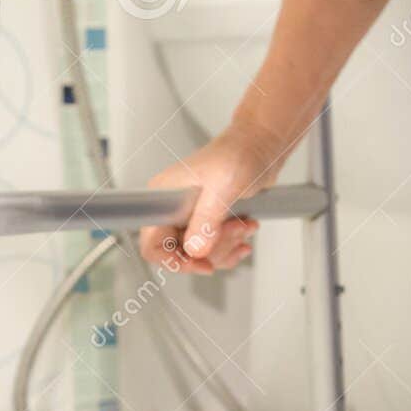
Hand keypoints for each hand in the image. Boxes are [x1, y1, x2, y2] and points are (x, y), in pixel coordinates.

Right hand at [138, 124, 280, 275]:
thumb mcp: (222, 188)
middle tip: (234, 231)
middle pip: (180, 252)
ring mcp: (189, 216)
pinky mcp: (206, 220)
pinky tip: (243, 231)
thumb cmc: (238, 155)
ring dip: (226, 246)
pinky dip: (231, 246)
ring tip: (243, 226)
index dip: (173, 259)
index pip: (151, 243)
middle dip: (212, 250)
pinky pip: (212, 248)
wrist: (258, 147)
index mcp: (163, 197)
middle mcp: (172, 208)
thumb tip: (195, 250)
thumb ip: (206, 220)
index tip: (200, 262)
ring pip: (199, 253)